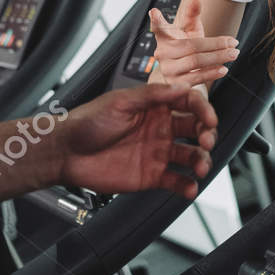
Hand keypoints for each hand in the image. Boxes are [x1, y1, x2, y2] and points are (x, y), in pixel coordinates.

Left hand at [56, 84, 218, 198]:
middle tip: (206, 141)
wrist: (66, 153)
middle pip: (195, 130)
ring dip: (201, 160)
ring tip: (200, 167)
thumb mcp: (120, 101)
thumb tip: (180, 88)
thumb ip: (152, 95)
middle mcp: (160, 129)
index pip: (188, 104)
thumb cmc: (87, 122)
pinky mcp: (151, 175)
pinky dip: (187, 185)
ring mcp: (157, 153)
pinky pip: (176, 180)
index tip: (209, 120)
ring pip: (190, 156)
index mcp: (155, 107)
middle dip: (207, 135)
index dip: (203, 110)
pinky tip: (189, 187)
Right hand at [148, 0, 238, 88]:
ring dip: (218, 58)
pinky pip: (196, 77)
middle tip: (234, 43)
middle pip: (191, 46)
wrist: (182, 73)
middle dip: (216, 45)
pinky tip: (223, 68)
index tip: (154, 11)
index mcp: (164, 37)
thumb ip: (193, 14)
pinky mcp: (176, 83)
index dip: (156, 20)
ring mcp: (168, 69)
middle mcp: (162, 53)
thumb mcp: (190, 30)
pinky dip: (212, 73)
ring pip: (195, 62)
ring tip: (233, 54)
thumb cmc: (186, 46)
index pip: (159, 27)